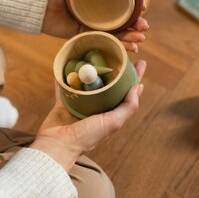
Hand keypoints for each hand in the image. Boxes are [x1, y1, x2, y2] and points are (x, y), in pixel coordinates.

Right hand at [31, 60, 146, 171]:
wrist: (57, 144)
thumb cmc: (86, 136)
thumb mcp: (112, 123)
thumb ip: (127, 107)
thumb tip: (138, 87)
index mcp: (110, 114)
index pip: (127, 93)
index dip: (135, 78)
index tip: (140, 62)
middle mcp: (97, 109)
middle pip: (109, 85)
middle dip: (115, 70)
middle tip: (119, 53)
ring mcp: (80, 105)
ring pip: (88, 84)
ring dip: (91, 71)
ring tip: (95, 54)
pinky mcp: (64, 103)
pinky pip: (65, 86)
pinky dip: (65, 76)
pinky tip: (67, 64)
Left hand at [42, 0, 148, 51]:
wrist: (40, 3)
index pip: (122, 5)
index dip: (135, 8)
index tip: (144, 9)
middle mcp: (97, 13)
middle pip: (122, 22)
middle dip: (137, 26)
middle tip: (144, 28)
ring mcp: (91, 26)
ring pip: (116, 34)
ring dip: (131, 38)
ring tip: (140, 40)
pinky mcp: (84, 36)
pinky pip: (104, 42)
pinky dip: (118, 46)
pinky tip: (130, 47)